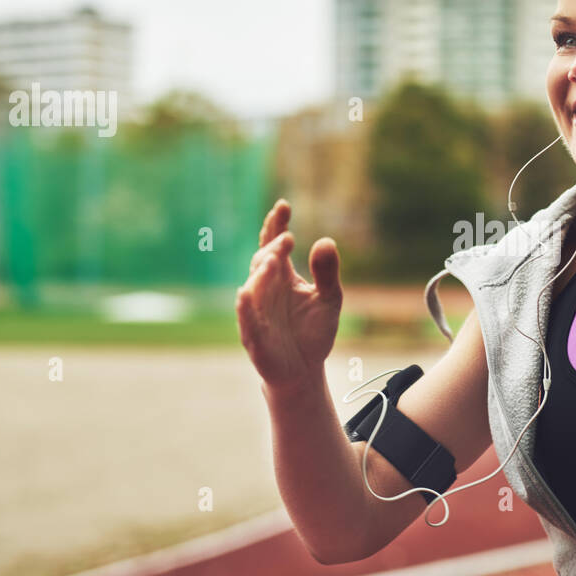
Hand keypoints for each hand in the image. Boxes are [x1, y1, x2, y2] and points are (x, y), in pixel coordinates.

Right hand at [235, 200, 342, 394]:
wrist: (304, 370)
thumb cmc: (313, 330)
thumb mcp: (329, 298)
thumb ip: (327, 271)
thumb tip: (326, 240)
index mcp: (282, 276)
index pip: (275, 244)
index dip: (276, 225)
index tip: (284, 206)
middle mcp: (265, 289)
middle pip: (263, 262)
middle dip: (273, 249)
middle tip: (288, 239)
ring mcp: (257, 312)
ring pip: (253, 288)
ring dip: (261, 274)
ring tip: (274, 260)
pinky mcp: (254, 336)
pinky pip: (247, 319)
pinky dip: (246, 307)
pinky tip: (246, 294)